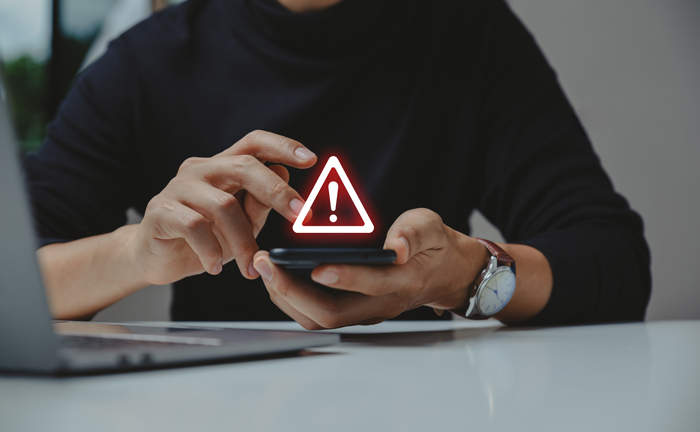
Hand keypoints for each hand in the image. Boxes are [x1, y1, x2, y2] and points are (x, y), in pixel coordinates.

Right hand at [130, 130, 316, 285]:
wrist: (156, 258)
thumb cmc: (205, 238)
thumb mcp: (242, 224)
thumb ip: (260, 202)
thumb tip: (283, 172)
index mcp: (223, 166)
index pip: (254, 142)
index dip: (283, 146)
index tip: (311, 159)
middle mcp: (201, 169)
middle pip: (244, 166)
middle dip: (277, 191)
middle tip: (300, 216)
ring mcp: (178, 187)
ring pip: (223, 205)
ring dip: (243, 241)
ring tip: (250, 268)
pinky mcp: (160, 211)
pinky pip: (194, 226)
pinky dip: (211, 250)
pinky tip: (215, 267)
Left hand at [252, 208, 489, 328]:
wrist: (444, 272)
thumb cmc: (433, 246)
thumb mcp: (431, 228)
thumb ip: (414, 233)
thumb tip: (396, 247)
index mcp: (403, 282)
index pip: (372, 285)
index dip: (345, 278)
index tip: (315, 266)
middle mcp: (380, 304)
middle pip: (332, 314)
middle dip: (293, 291)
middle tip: (266, 264)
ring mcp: (365, 312)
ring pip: (318, 319)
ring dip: (286, 297)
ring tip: (264, 268)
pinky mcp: (353, 311)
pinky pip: (316, 314)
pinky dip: (291, 299)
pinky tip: (276, 276)